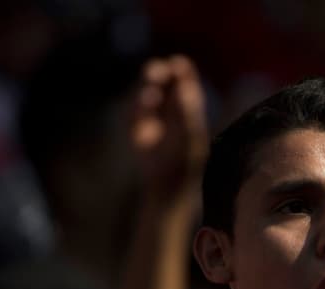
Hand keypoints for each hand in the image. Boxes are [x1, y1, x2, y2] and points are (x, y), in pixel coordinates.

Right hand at [131, 56, 208, 193]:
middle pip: (162, 79)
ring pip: (146, 92)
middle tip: (157, 71)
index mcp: (188, 104)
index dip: (182, 69)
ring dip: (146, 91)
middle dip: (158, 73)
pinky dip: (137, 111)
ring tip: (151, 97)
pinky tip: (145, 117)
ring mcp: (151, 115)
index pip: (184, 77)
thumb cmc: (187, 164)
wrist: (168, 189)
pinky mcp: (136, 127)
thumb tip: (186, 86)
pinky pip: (134, 112)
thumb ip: (188, 112)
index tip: (179, 64)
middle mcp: (170, 106)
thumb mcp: (191, 137)